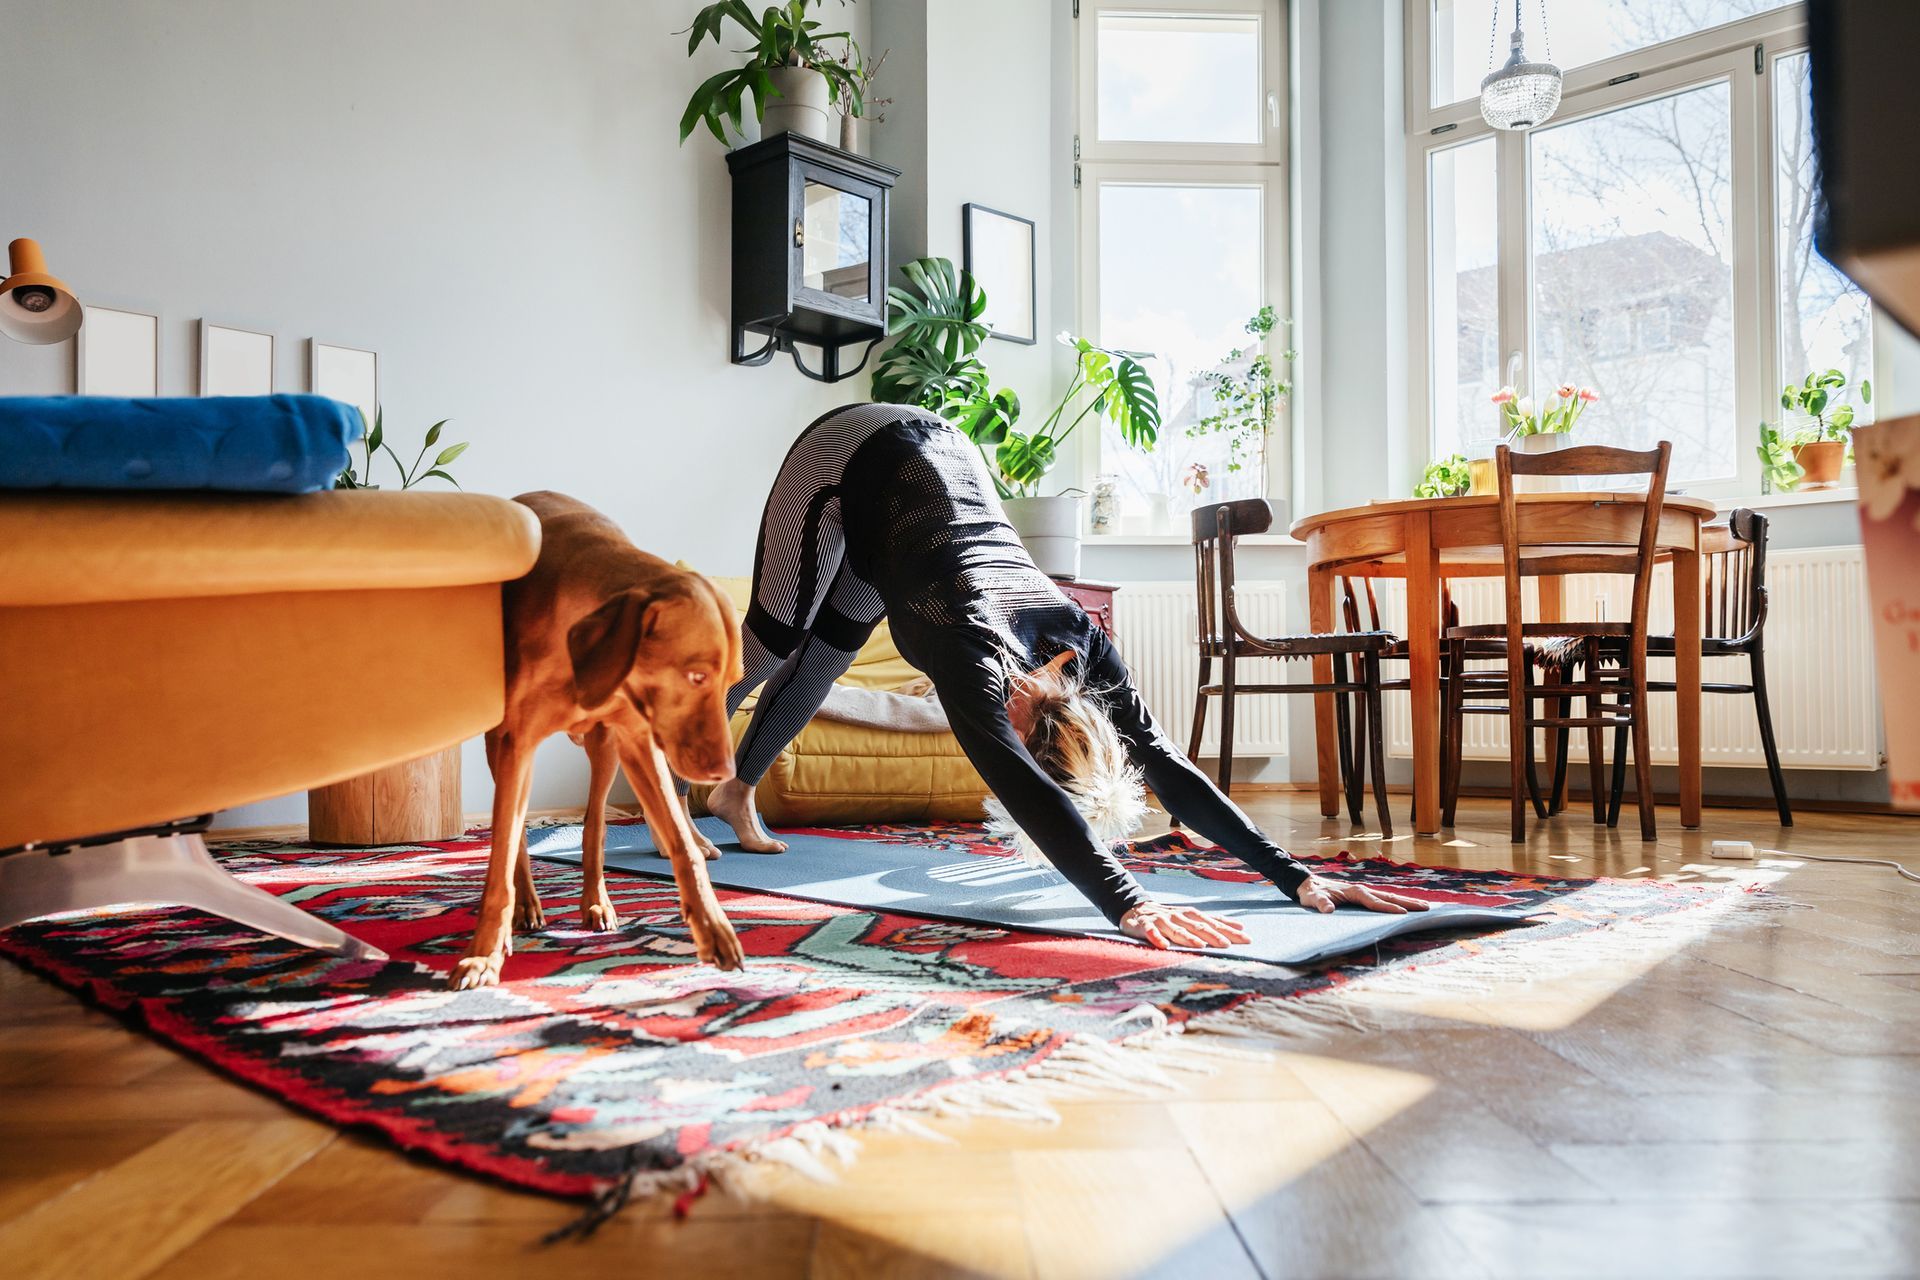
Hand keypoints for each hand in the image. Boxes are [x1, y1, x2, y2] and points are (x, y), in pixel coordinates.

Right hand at [1120, 902, 1250, 949]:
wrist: (1136, 910)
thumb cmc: (1170, 917)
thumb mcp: (1192, 918)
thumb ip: (1214, 922)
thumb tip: (1241, 927)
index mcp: (1191, 915)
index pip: (1213, 923)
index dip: (1229, 931)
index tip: (1246, 939)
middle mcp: (1179, 916)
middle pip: (1198, 927)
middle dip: (1213, 935)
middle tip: (1227, 945)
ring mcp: (1162, 920)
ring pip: (1176, 930)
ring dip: (1188, 938)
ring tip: (1200, 946)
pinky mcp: (1144, 925)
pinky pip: (1151, 932)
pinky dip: (1157, 938)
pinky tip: (1163, 945)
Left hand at [1294, 876, 1429, 914]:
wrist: (1307, 884)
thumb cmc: (1311, 892)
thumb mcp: (1312, 899)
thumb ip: (1320, 904)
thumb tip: (1328, 910)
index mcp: (1354, 891)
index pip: (1374, 901)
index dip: (1388, 908)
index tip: (1402, 914)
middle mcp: (1362, 890)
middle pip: (1388, 896)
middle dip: (1407, 902)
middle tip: (1427, 908)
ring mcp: (1364, 892)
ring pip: (1388, 897)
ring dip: (1406, 901)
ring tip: (1424, 907)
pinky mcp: (1362, 896)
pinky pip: (1383, 900)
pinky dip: (1396, 903)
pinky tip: (1405, 908)